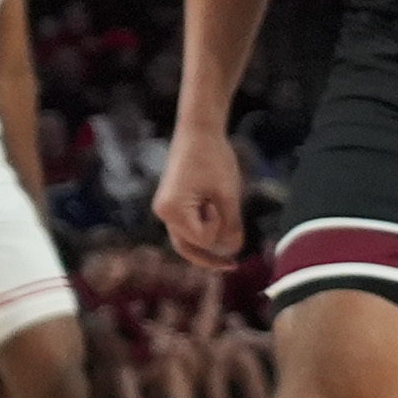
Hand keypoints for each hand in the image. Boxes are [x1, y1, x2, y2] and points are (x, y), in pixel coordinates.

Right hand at [158, 117, 248, 267]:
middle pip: (189, 248)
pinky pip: (187, 229)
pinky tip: (218, 234)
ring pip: (187, 242)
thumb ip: (231, 227)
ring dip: (208, 244)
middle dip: (211, 254)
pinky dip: (203, 233)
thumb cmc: (215, 160)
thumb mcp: (229, 196)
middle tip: (234, 265)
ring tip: (228, 255)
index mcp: (172, 211)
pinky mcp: (172, 204)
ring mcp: (165, 209)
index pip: (202, 240)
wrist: (199, 132)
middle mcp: (163, 213)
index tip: (218, 202)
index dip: (218, 228)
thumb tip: (232, 253)